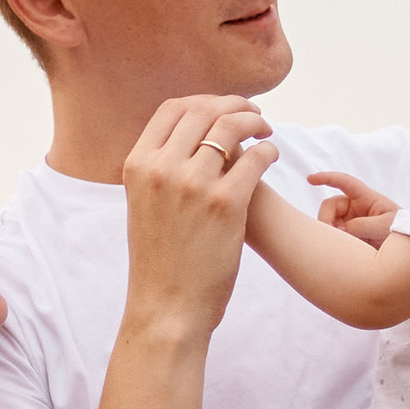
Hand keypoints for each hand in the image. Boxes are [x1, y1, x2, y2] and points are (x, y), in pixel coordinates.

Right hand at [122, 96, 276, 338]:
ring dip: (255, 122)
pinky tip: (271, 157)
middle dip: (235, 105)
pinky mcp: (225, 204)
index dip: (203, 101)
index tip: (223, 108)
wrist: (166, 307)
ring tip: (266, 131)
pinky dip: (268, 151)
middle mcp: (161, 168)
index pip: (172, 108)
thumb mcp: (144, 205)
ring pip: (232, 127)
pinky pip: (256, 158)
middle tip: (254, 116)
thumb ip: (160, 169)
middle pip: (204, 110)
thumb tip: (190, 137)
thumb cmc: (161, 260)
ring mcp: (193, 184)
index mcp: (137, 165)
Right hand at [308, 170, 398, 247]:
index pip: (345, 183)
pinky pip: (334, 237)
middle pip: (330, 207)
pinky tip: (342, 253)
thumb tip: (339, 230)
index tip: (310, 179)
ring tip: (342, 248)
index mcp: (367, 199)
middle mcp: (356, 209)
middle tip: (332, 236)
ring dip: (331, 234)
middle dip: (326, 219)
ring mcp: (351, 223)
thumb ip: (363, 225)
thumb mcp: (386, 226)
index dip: (327, 178)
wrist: (408, 254)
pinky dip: (334, 244)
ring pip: (329, 224)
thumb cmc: (403, 232)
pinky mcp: (349, 238)